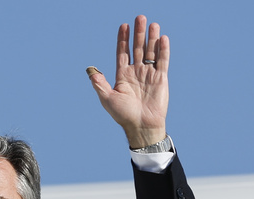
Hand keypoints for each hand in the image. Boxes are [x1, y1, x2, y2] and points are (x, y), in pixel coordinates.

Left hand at [88, 15, 168, 148]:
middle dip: (138, 33)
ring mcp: (149, 74)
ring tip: (152, 24)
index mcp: (122, 76)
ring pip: (151, 51)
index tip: (124, 26)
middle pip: (137, 48)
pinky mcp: (161, 79)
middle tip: (139, 17)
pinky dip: (163, 50)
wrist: (141, 126)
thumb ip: (100, 84)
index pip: (122, 53)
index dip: (123, 40)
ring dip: (151, 38)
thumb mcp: (108, 99)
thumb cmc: (123, 115)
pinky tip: (162, 38)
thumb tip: (90, 70)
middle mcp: (136, 72)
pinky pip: (162, 61)